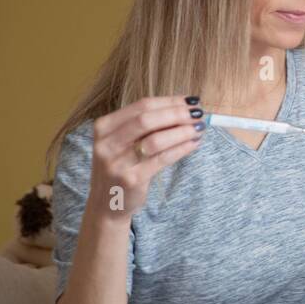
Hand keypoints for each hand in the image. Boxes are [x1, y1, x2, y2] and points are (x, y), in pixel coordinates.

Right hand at [89, 95, 204, 219]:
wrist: (107, 202)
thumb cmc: (122, 165)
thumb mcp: (123, 142)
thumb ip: (146, 125)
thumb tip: (185, 108)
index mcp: (104, 127)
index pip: (142, 105)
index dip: (170, 101)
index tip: (192, 101)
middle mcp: (107, 143)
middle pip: (147, 119)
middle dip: (177, 114)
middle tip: (199, 114)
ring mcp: (117, 162)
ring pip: (156, 139)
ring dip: (182, 132)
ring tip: (199, 128)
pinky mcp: (131, 179)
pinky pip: (162, 159)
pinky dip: (181, 149)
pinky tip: (194, 144)